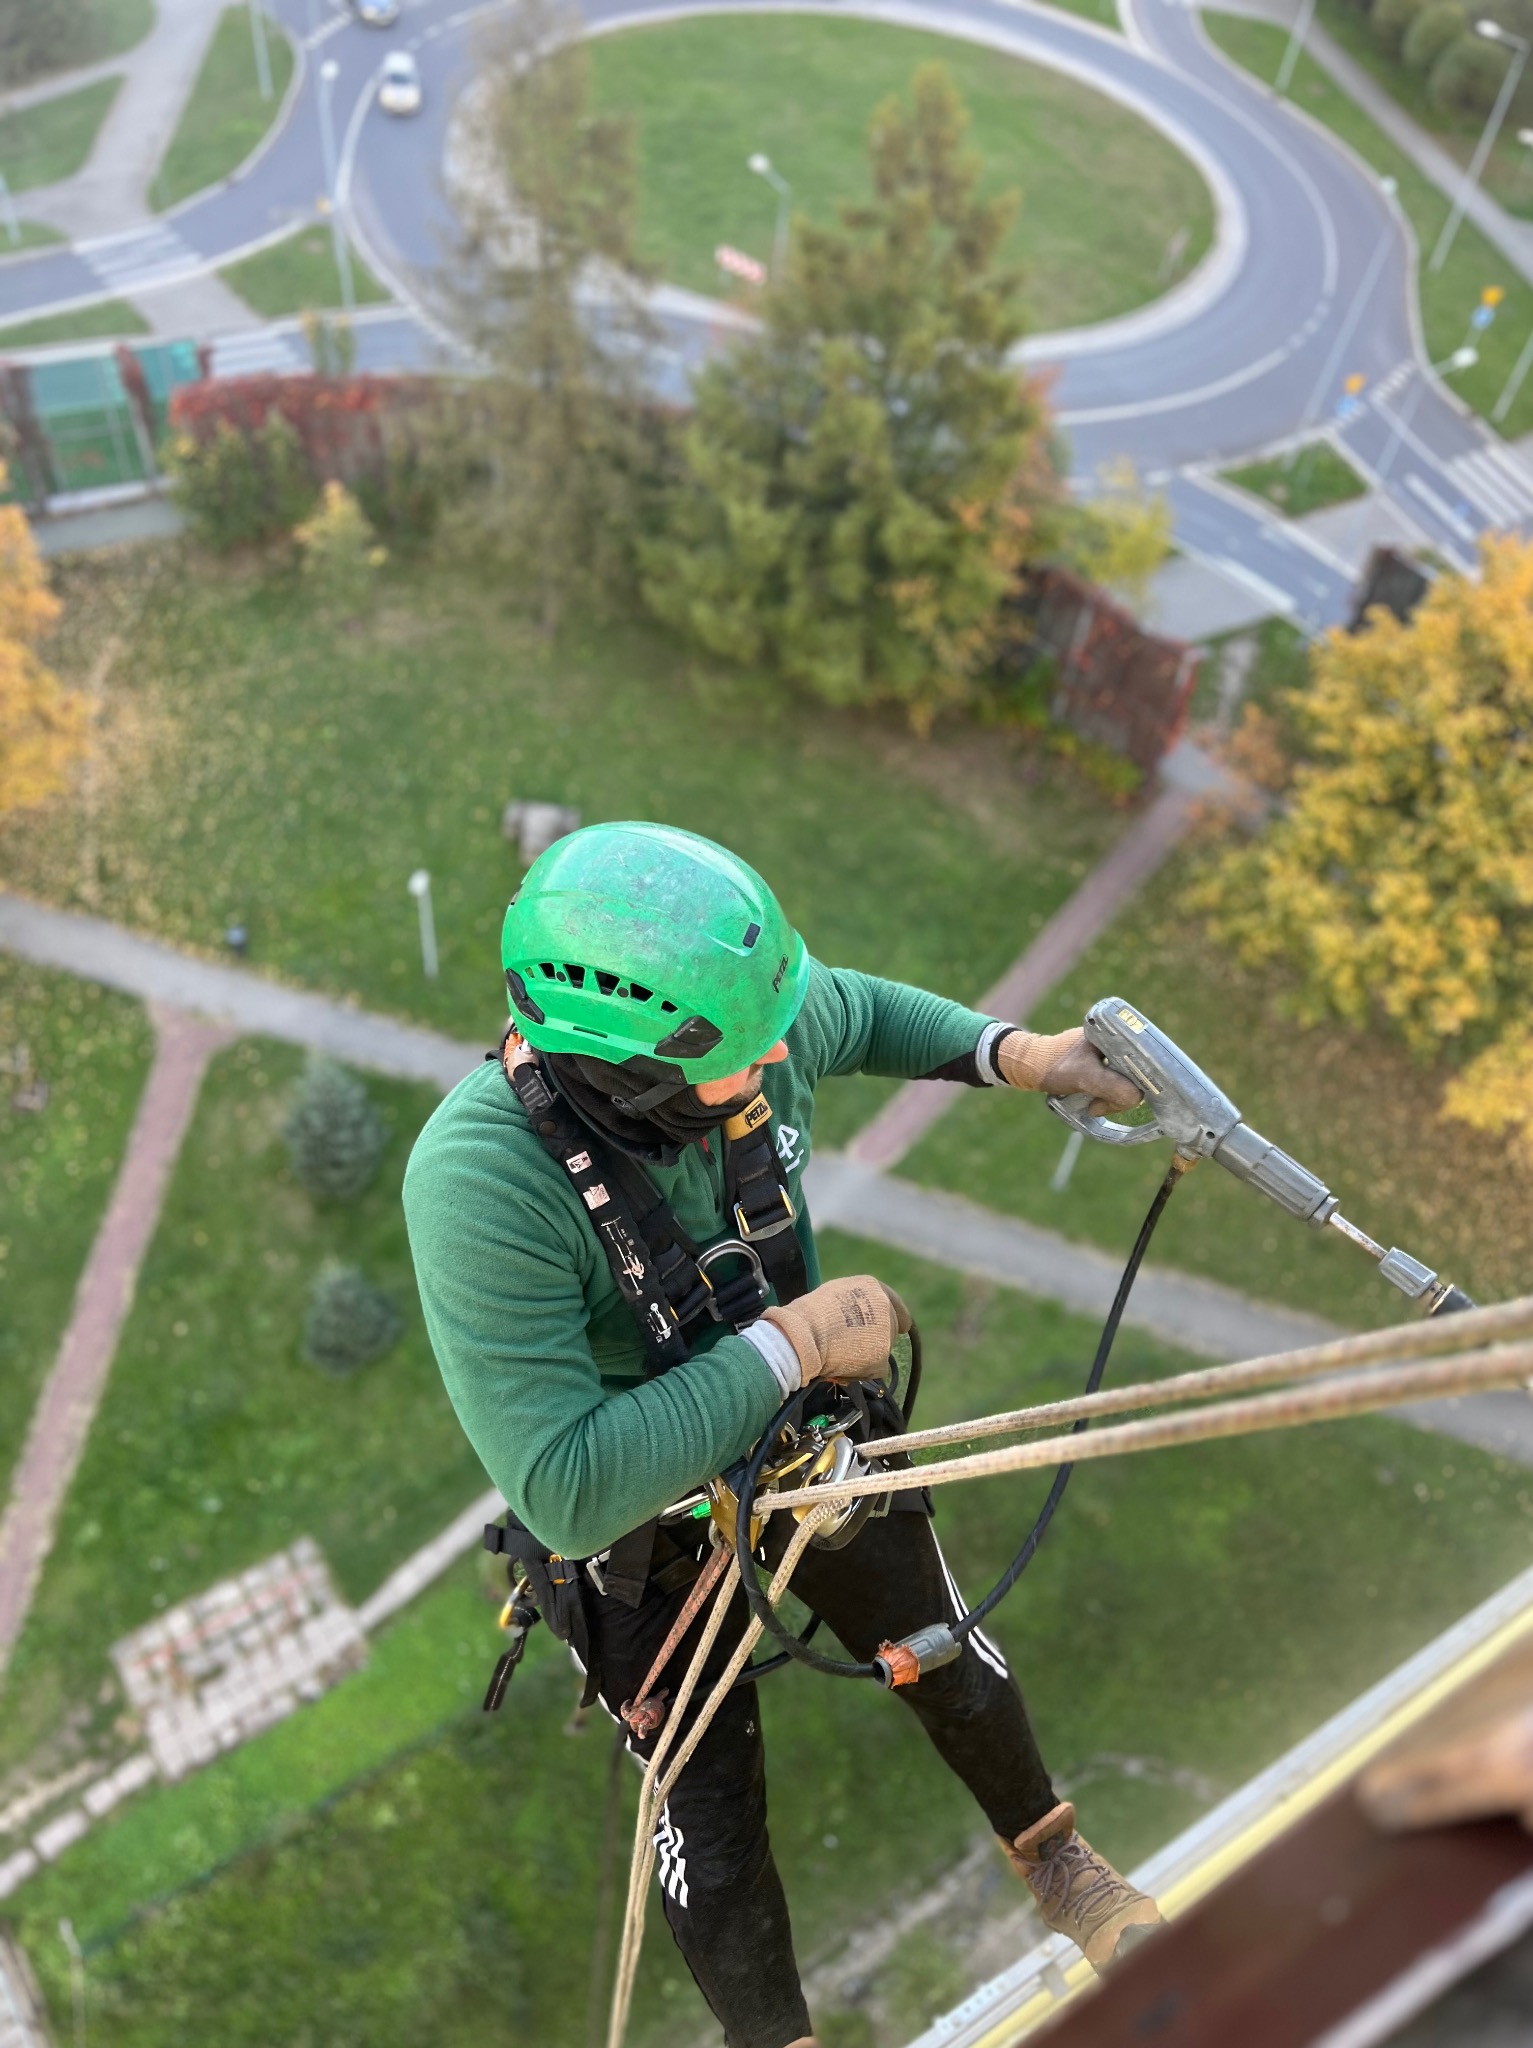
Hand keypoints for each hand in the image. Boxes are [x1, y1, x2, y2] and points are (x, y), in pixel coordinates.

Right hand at [763, 1275, 911, 1384]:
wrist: (804, 1334)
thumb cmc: (811, 1313)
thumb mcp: (836, 1292)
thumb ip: (856, 1300)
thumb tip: (859, 1312)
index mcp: (873, 1287)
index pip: (894, 1304)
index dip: (895, 1316)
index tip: (899, 1327)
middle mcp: (884, 1307)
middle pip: (890, 1328)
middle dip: (876, 1338)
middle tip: (852, 1344)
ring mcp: (885, 1333)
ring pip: (882, 1349)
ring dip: (868, 1354)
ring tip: (842, 1353)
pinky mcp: (881, 1358)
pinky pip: (876, 1369)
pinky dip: (863, 1371)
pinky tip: (844, 1367)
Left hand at [997, 1027, 1141, 1116]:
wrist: (1029, 1065)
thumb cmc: (1054, 1065)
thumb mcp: (1085, 1077)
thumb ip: (1112, 1086)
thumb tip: (1136, 1098)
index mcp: (1117, 1031)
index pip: (1146, 1058)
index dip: (1141, 1079)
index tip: (1124, 1095)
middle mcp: (1118, 1039)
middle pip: (1138, 1072)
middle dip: (1123, 1092)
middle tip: (1101, 1102)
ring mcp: (1111, 1052)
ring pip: (1127, 1081)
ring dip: (1113, 1096)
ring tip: (1093, 1102)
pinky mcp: (1103, 1065)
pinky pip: (1116, 1084)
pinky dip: (1108, 1095)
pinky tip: (1094, 1102)